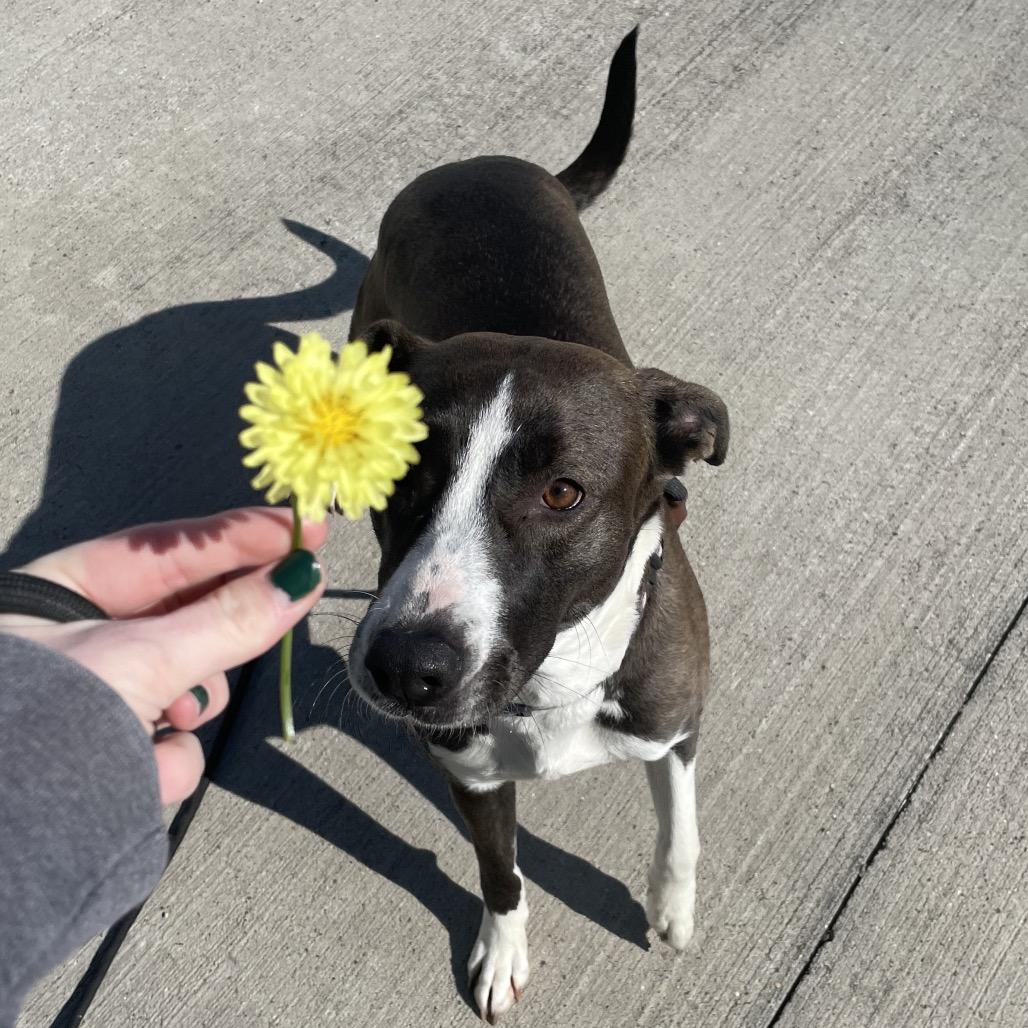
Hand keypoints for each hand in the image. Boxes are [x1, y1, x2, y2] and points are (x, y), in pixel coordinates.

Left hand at [0, 508, 327, 802]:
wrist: (8, 842)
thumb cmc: (40, 728)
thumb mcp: (144, 659)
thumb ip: (228, 620)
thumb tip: (298, 580)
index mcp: (57, 592)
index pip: (166, 550)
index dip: (239, 534)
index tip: (303, 529)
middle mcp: (73, 639)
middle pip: (183, 615)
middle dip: (222, 628)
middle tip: (293, 593)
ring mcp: (93, 697)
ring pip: (185, 680)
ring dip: (191, 702)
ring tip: (174, 717)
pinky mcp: (107, 751)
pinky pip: (167, 736)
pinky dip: (164, 754)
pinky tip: (145, 766)